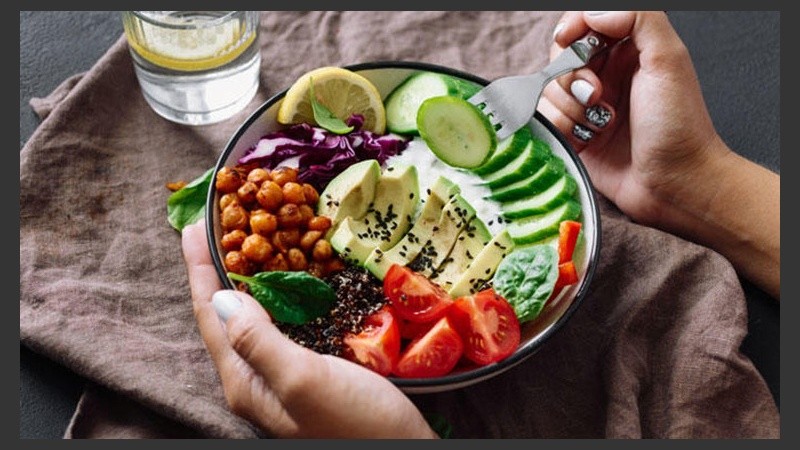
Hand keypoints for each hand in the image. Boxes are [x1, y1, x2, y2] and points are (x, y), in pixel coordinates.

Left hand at [182, 220, 437, 437]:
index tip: (195, 224)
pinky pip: (282, 322)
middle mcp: (256, 377)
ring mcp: (282, 375)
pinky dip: (278, 292)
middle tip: (220, 222)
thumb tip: (221, 297)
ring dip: (245, 276)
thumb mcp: (303, 380)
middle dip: (218, 266)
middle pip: (225, 313)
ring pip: (253, 316)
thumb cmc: (357, 424)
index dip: (200, 267)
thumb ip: (258, 340)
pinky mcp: (309, 370)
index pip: (211, 314)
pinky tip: (288, 278)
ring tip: (245, 240)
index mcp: (245, 379)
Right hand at [540, 11, 724, 226]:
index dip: (571, 29)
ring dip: (570, 107)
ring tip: (601, 124)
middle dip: (571, 74)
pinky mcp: (575, 136)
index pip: (584, 24)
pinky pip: (547, 120)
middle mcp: (606, 75)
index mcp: (629, 50)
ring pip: (549, 90)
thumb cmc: (678, 126)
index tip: (568, 41)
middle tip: (596, 95)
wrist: (675, 184)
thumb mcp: (669, 59)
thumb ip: (636, 19)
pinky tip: (589, 139)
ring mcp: (588, 107)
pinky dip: (562, 127)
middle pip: (559, 57)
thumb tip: (591, 13)